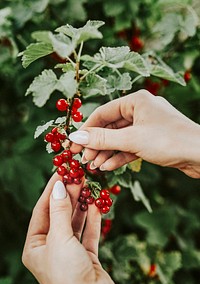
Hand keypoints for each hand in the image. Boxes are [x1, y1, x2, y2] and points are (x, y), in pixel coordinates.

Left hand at [22, 173, 117, 283]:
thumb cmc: (67, 274)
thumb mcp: (59, 238)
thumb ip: (60, 211)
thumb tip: (59, 187)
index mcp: (35, 246)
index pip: (42, 210)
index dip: (51, 190)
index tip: (61, 172)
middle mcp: (50, 248)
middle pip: (60, 214)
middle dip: (69, 195)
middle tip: (78, 176)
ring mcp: (69, 252)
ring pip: (75, 222)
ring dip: (82, 204)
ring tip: (88, 186)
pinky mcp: (86, 256)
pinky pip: (89, 233)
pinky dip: (93, 219)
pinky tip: (97, 205)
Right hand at [69, 89, 199, 177]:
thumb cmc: (168, 140)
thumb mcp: (131, 139)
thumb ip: (102, 139)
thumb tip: (75, 138)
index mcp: (135, 100)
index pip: (102, 113)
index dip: (86, 130)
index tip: (73, 145)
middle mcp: (140, 110)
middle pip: (110, 127)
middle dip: (96, 145)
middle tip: (83, 159)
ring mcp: (146, 126)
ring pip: (119, 139)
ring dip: (106, 153)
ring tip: (93, 166)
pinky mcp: (151, 140)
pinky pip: (130, 146)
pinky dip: (119, 156)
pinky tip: (107, 167)